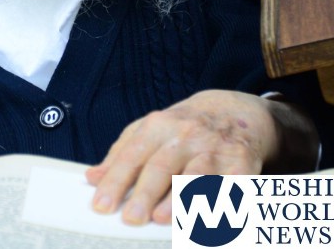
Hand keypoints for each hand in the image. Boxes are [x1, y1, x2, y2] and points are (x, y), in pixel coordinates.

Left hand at [86, 89, 295, 225]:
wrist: (233, 110)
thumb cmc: (182, 128)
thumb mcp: (150, 129)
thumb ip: (121, 153)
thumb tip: (92, 178)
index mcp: (159, 126)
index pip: (133, 154)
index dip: (116, 180)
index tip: (101, 206)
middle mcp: (186, 135)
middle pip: (163, 165)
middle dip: (146, 193)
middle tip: (130, 219)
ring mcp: (214, 148)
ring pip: (196, 175)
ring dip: (180, 198)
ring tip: (161, 219)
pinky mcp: (241, 163)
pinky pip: (233, 186)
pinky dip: (224, 204)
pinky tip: (213, 223)